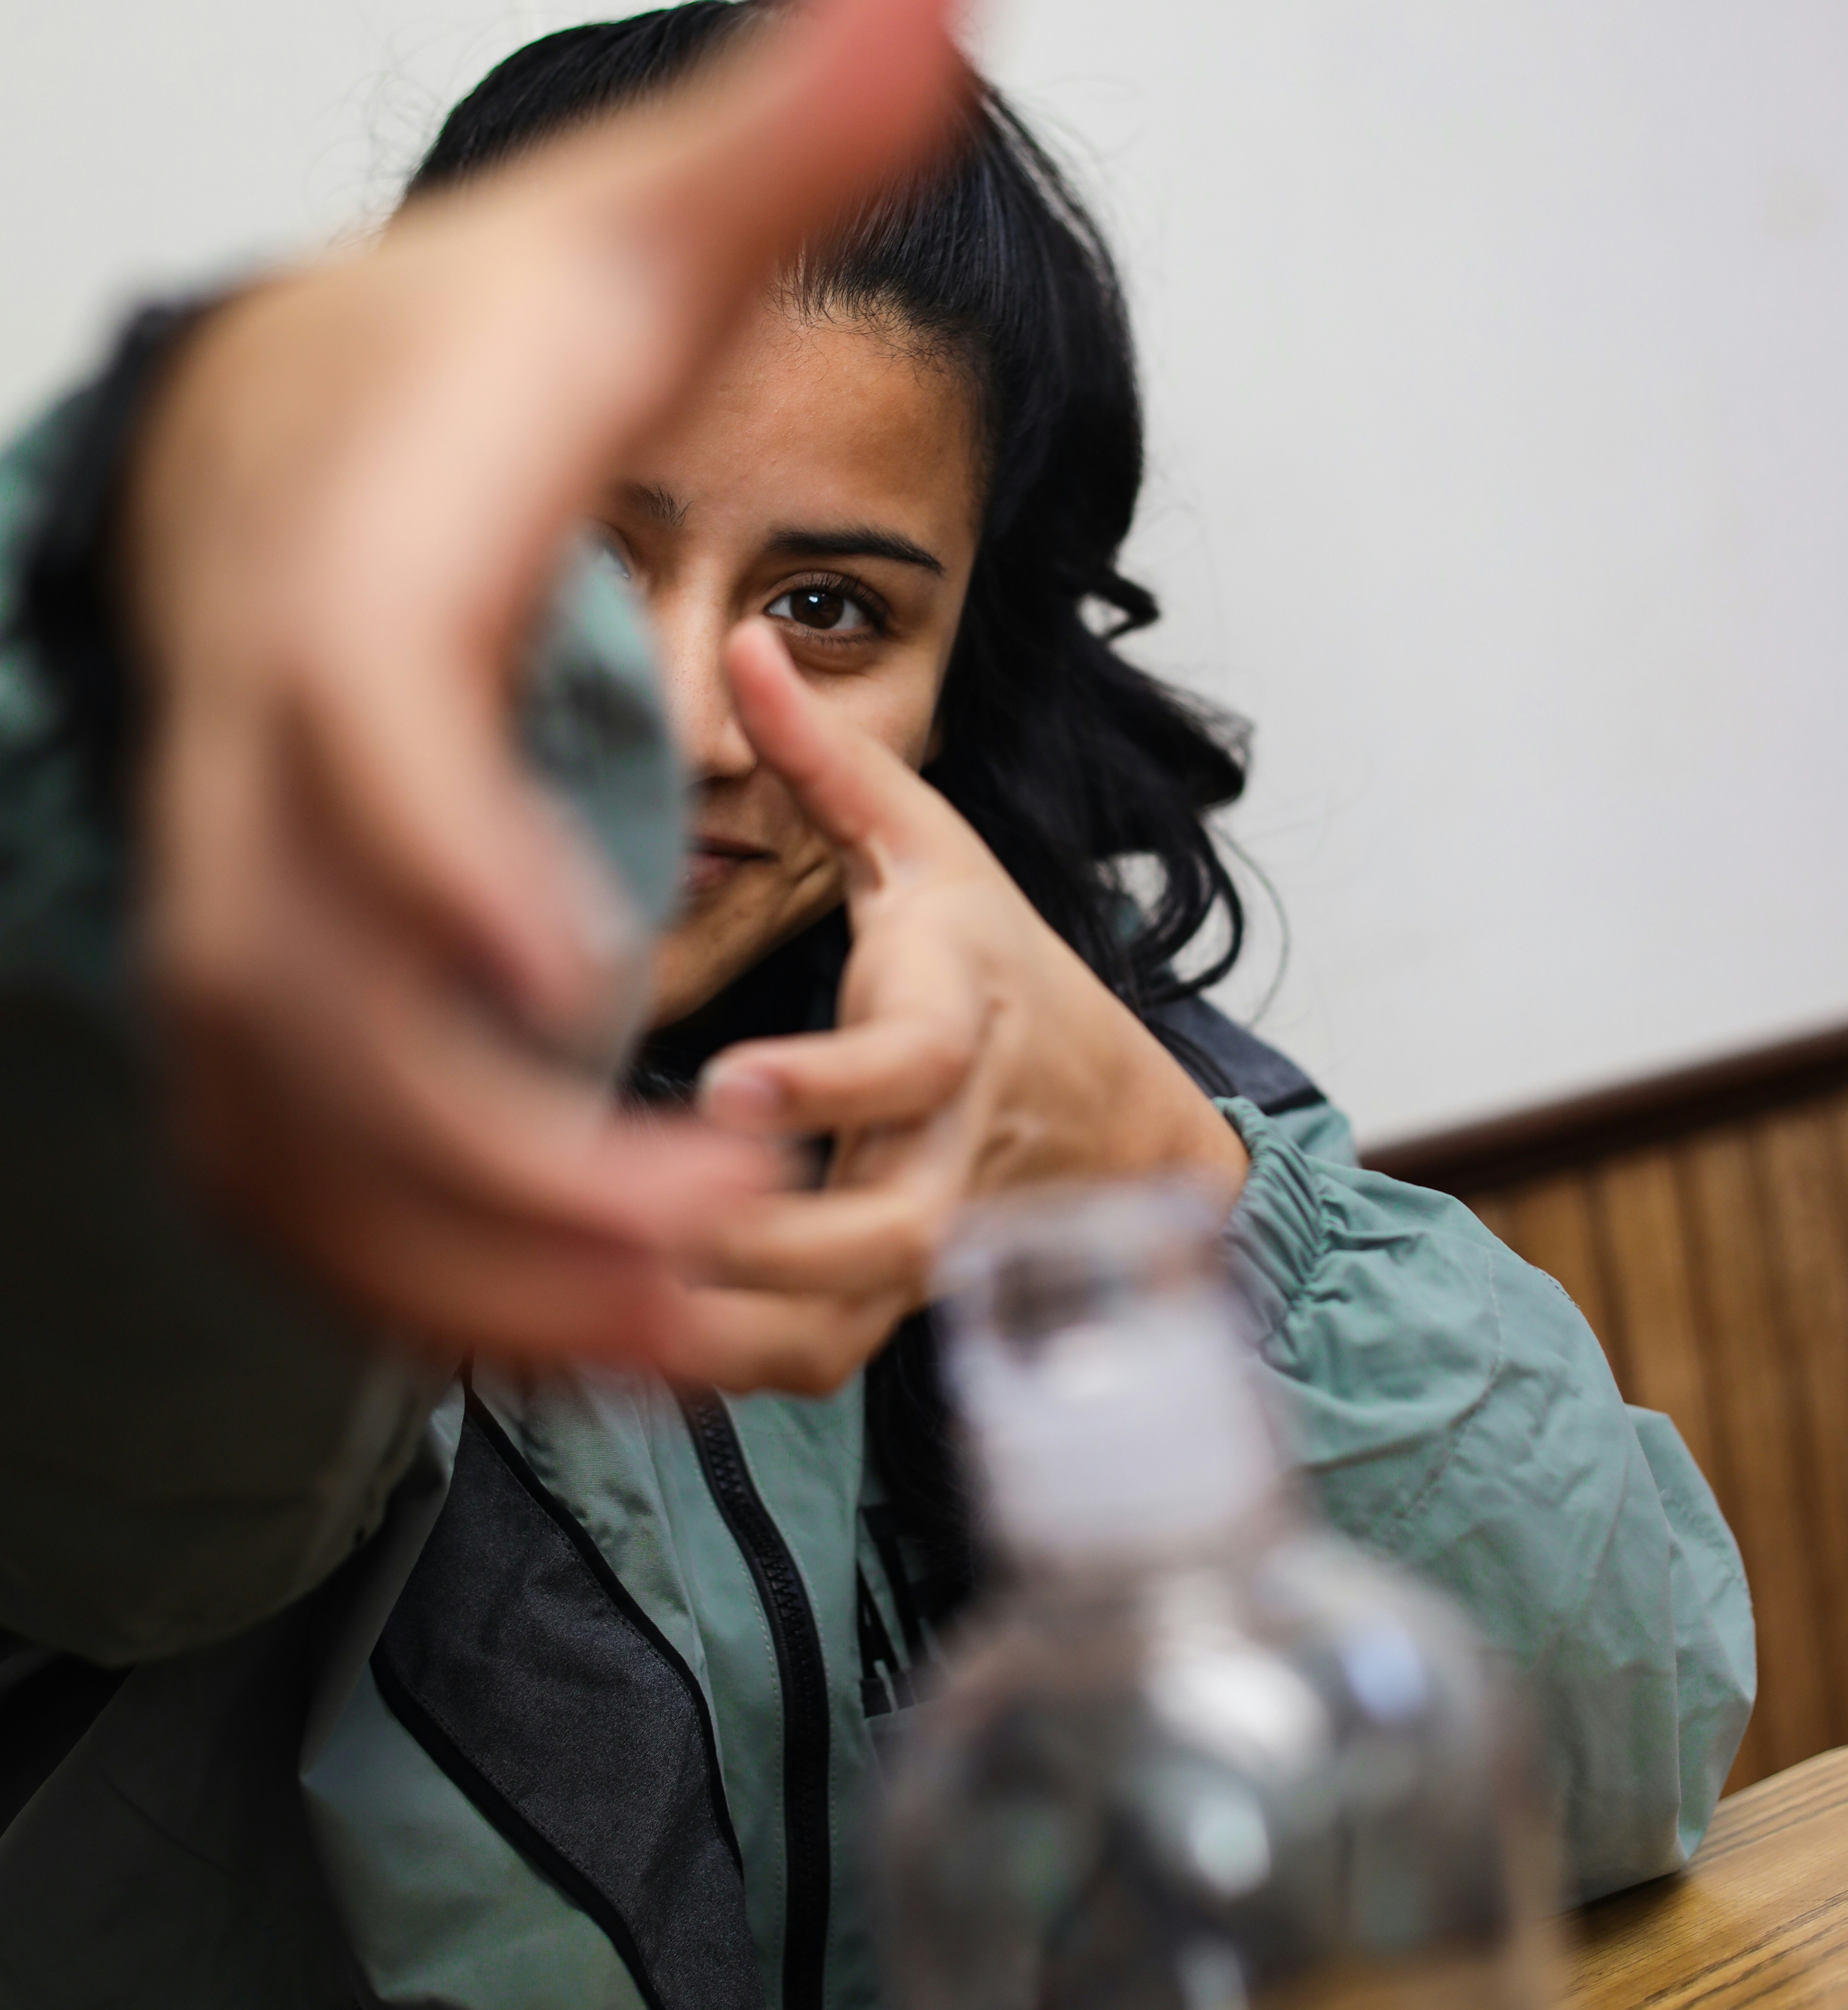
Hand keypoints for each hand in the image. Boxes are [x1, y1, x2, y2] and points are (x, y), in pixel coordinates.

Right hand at [123, 0, 972, 1363]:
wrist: (283, 444)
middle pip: (321, 990)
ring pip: (306, 1129)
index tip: (582, 961)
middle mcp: (266, 767)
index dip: (446, 846)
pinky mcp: (263, 998)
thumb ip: (807, 114)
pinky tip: (604, 1335)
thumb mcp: (639, 227)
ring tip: (687, 1330)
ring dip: (479, 1257)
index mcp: (360, 583)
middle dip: (494, 1140)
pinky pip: (311, 1178)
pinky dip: (436, 1279)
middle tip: (708, 1230)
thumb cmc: (474, 358)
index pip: (371, 727)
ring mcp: (241, 907)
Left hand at [663, 620, 1246, 1390]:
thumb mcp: (932, 845)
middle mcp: (949, 1151)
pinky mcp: (892, 1304)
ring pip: (838, 1326)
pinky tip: (600, 1343)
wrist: (1108, 1110)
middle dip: (756, 1245)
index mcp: (957, 1025)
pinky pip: (811, 1364)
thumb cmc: (997, 964)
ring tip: (577, 1306)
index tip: (725, 1086)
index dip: (822, 1087)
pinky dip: (719, 1368)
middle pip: (879, 1235)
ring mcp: (926, 1245)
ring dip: (716, 1332)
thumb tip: (747, 641)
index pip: (906, 1067)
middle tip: (619, 1223)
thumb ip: (830, 758)